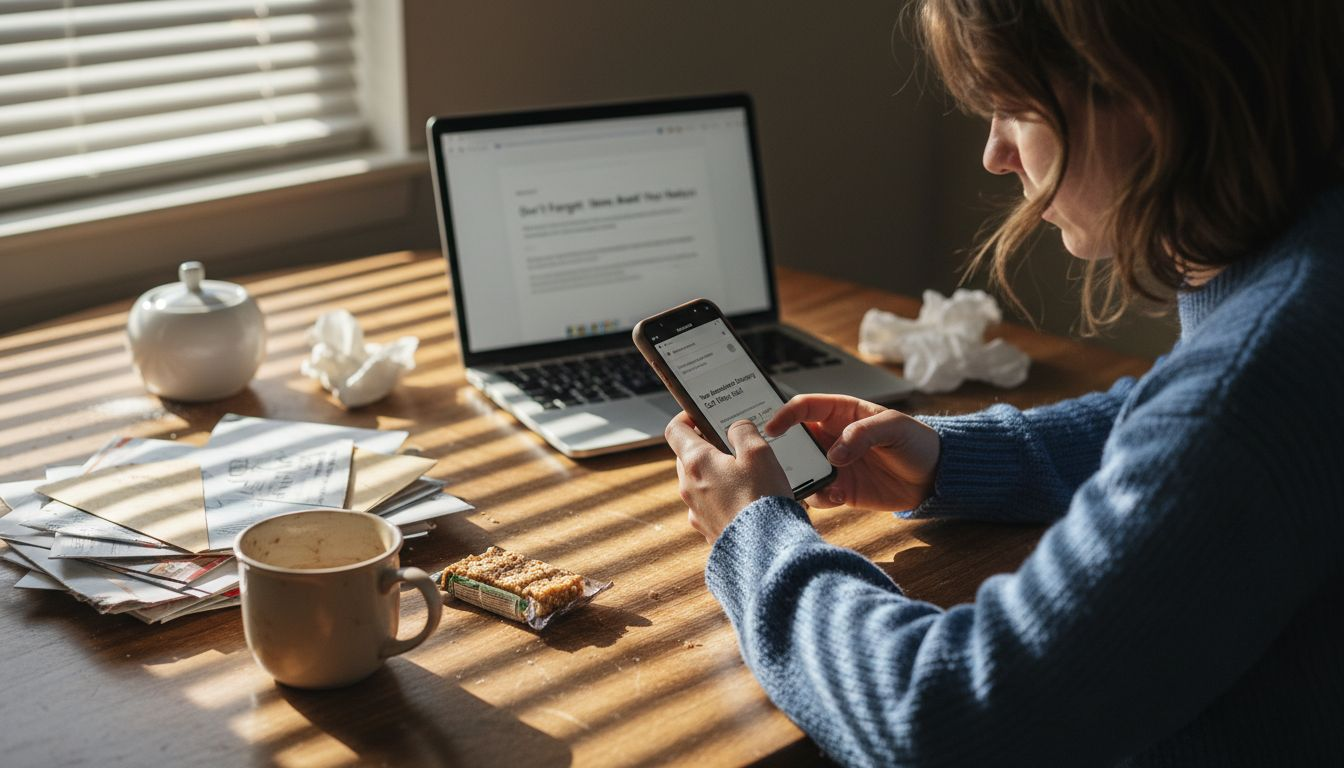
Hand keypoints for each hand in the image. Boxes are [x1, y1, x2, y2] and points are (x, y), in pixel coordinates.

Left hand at [664, 413, 791, 543]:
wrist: (765, 549)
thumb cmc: (761, 498)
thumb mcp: (759, 452)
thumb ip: (743, 431)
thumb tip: (735, 427)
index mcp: (696, 462)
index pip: (675, 430)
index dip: (687, 417)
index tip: (702, 415)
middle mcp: (688, 486)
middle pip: (687, 456)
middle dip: (706, 445)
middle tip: (732, 442)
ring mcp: (696, 510)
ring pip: (699, 481)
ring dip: (716, 473)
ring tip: (746, 473)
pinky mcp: (707, 529)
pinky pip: (710, 505)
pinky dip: (722, 497)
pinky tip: (747, 499)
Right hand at [766, 394, 938, 511]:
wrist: (934, 478)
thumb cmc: (917, 442)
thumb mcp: (894, 427)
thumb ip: (862, 434)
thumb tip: (833, 454)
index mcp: (841, 413)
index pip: (804, 408)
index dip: (784, 415)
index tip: (771, 429)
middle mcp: (831, 437)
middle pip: (794, 440)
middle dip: (783, 452)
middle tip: (777, 464)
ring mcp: (833, 464)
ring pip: (801, 470)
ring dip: (801, 478)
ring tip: (816, 484)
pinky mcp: (840, 489)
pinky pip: (818, 494)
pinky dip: (820, 497)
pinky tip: (839, 498)